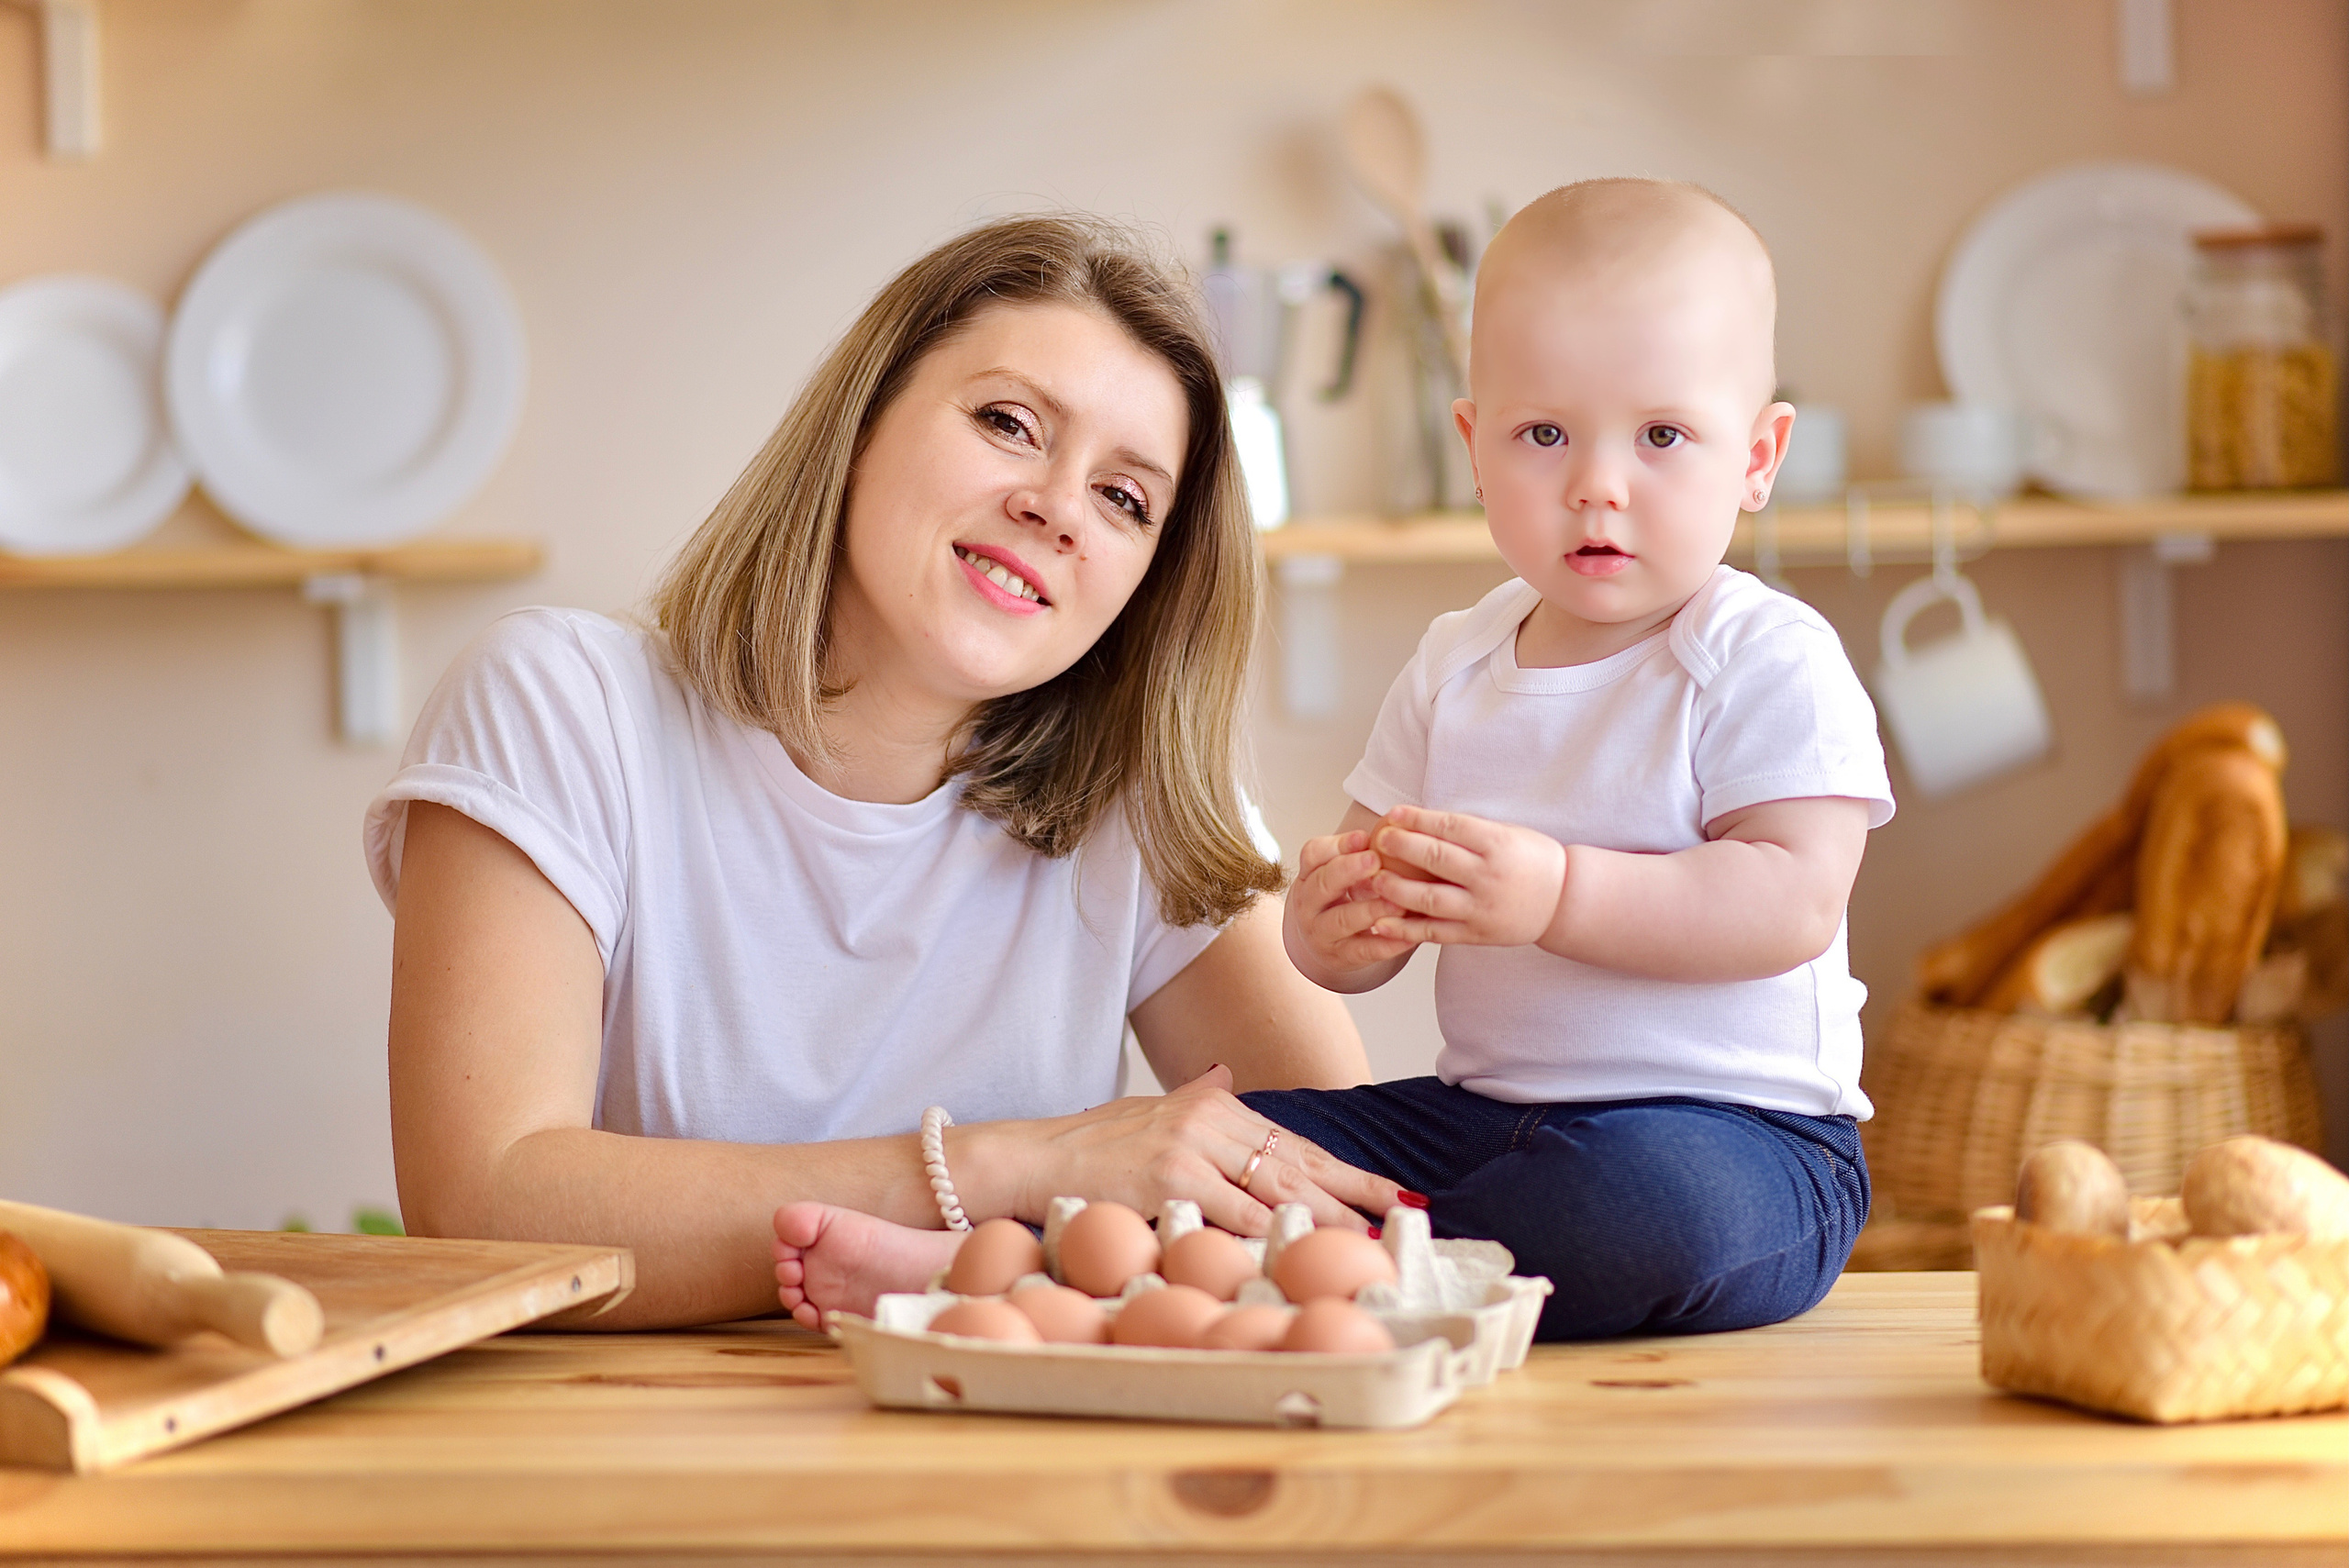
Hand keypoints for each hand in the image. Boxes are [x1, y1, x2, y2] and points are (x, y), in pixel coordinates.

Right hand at [984, 1066, 1399, 1235]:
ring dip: (1326, 1219)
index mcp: (1212, 1103)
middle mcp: (1209, 1118)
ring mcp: (1191, 1149)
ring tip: (1367, 1240)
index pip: (1292, 1142)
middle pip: (1298, 1161)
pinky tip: (1304, 1249)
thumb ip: (1196, 1098)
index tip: (1382, 1190)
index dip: (1341, 1169)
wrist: (1035, 1156)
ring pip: (1277, 1189)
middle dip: (1354, 1190)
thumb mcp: (1149, 1109)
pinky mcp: (1172, 1180)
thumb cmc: (1090, 1145)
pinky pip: (1234, 1215)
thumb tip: (1226, 1073)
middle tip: (1402, 1210)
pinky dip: (1271, 1235)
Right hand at [1289, 827, 1417, 978]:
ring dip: (1370, 910)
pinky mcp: (1341, 956)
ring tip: (1397, 902)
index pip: (1313, 854)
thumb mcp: (1342, 872)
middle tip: (1375, 860)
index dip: (1337, 845)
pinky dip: (1387, 944)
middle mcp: (1310, 902)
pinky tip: (1408, 935)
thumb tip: (1396, 830)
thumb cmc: (1340, 898)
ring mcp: (1322, 932)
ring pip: (1342, 919)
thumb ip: (1361, 852)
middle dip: (1348, 870)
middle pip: (1323, 883)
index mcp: (1310, 874)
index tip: (1363, 837)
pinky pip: (1364, 950)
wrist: (1324, 942)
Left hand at [1368, 804, 1568, 947]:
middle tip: (1378, 840)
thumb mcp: (1508, 834)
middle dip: (1402, 847)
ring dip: (1397, 889)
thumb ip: (1469, 831)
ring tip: (1374, 880)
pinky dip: (1405, 930)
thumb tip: (1420, 820)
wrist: (1563, 901)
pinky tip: (1381, 924)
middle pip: (1436, 858)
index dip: (1418, 819)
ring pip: (1430, 899)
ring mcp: (1482, 908)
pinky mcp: (1477, 934)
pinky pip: (1435, 932)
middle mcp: (1489, 876)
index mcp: (1498, 844)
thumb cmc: (1532, 860)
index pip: (1451, 827)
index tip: (1394, 814)